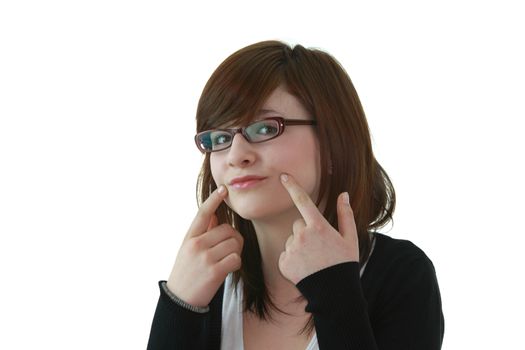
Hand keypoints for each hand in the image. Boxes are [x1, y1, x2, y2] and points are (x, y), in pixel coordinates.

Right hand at [167, 185, 242, 307]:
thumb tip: (215, 214)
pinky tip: (227, 269)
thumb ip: (202, 232)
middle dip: (233, 239)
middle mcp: (196, 245)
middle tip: (227, 250)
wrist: (180, 299)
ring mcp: (205, 257)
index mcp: (190, 237)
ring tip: (225, 261)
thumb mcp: (188, 249)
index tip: (223, 189)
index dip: (214, 200)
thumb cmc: (187, 272)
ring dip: (235, 252)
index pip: (203, 214)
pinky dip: (235, 264)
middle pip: (228, 230)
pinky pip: (236, 259)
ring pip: (235, 244)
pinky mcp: (215, 271)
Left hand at [278, 173, 358, 283]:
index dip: (293, 186)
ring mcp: (291, 250)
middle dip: (305, 232)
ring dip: (298, 247)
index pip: (302, 200)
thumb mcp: (350, 238)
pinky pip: (285, 255)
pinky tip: (304, 268)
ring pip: (291, 240)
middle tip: (319, 249)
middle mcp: (302, 235)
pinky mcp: (283, 263)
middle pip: (298, 224)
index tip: (283, 176)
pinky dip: (292, 261)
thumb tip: (344, 194)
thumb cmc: (344, 263)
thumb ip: (345, 214)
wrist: (335, 292)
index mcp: (318, 226)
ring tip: (312, 261)